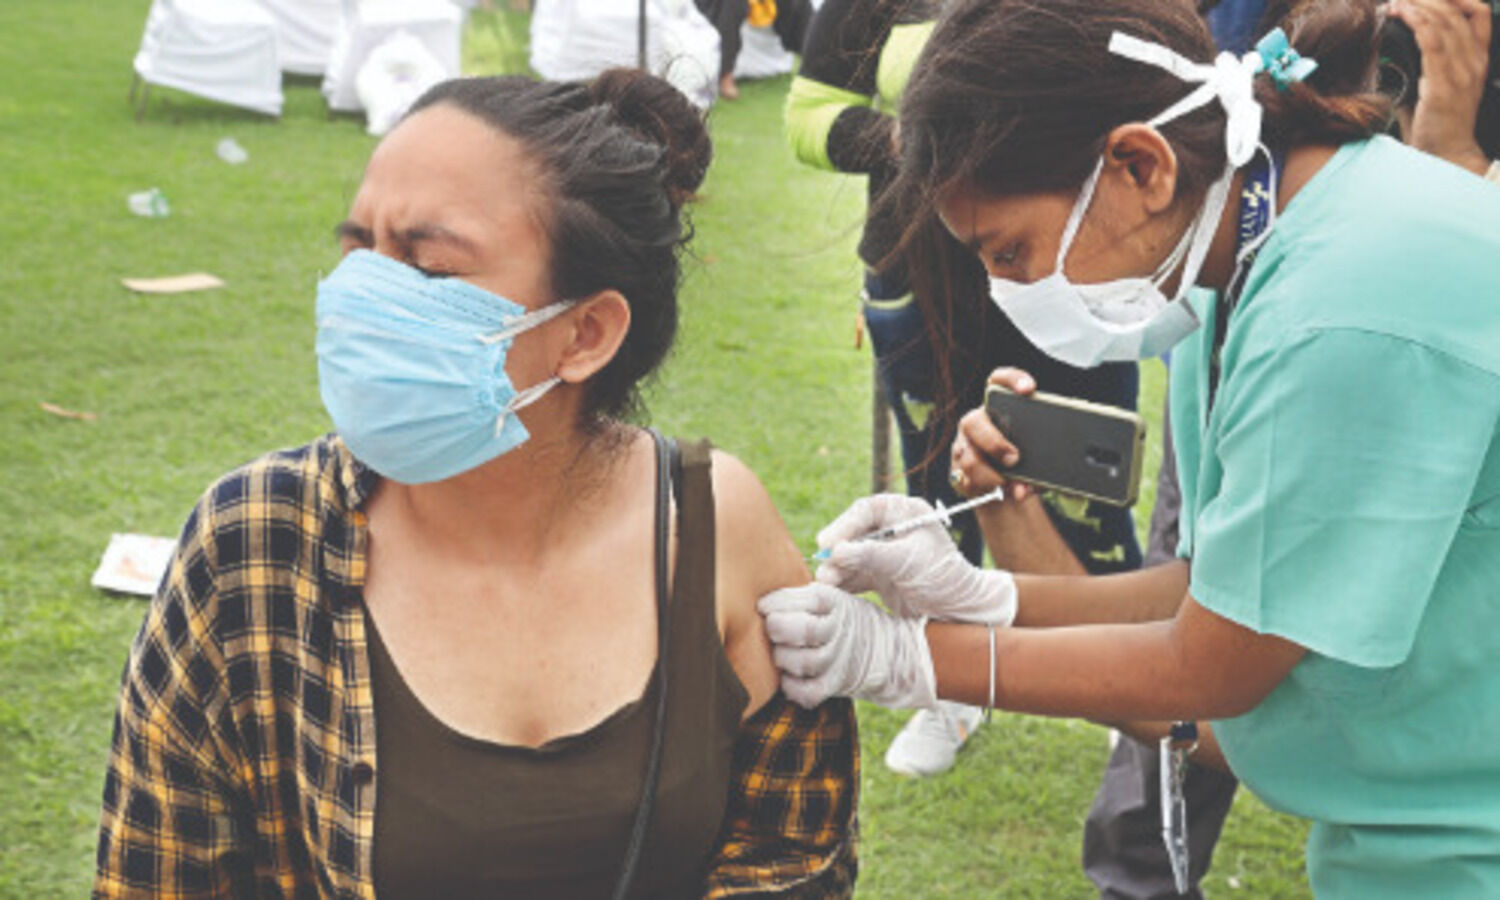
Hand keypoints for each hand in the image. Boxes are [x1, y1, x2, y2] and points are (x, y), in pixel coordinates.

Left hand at [758, 582, 936, 708]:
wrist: (883, 651)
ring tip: (779, 651)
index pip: (809, 598)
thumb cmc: (837, 617)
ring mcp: (839, 659)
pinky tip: (787, 676)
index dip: (779, 601)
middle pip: (805, 630)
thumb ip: (803, 591)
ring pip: (804, 662)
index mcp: (835, 602)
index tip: (763, 605)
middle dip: (778, 628)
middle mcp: (839, 630)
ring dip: (783, 658)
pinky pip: (809, 692)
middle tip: (770, 627)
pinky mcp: (836, 684)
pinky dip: (791, 687)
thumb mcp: (831, 594)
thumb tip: (774, 592)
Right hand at [815, 493, 1017, 624]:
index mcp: (905, 513)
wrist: (960, 613)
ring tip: (825, 583)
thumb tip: (835, 551)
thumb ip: (871, 554)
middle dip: (837, 552)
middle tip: (824, 567)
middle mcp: (893, 530)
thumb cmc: (942, 577)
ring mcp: (885, 554)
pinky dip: (843, 584)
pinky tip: (832, 593)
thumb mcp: (907, 561)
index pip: (866, 510)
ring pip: (850, 557)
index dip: (844, 525)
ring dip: (836, 569)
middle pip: (853, 534)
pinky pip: (855, 576)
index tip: (827, 543)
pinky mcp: (880, 577)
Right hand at [951, 368, 1038, 501]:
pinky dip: (984, 490)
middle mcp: (977, 422)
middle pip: (974, 422)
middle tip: (1015, 459)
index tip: (1028, 389)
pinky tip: (997, 492)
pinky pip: (965, 479)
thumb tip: (1030, 482)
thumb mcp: (1036, 460)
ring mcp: (963, 445)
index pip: (998, 381)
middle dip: (995, 443)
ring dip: (991, 475)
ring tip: (1009, 485)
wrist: (1004, 491)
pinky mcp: (956, 468)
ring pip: (969, 458)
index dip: (1011, 380)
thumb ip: (1038, 466)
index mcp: (998, 409)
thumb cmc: (1023, 466)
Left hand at [1391, 0, 1492, 174]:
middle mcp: (1474, 61)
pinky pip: (1433, 42)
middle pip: (1457, 11)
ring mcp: (1462, 72)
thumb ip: (1421, 67)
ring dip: (1418, 5)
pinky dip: (1416, 22)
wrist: (1447, 156)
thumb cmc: (1435, 126)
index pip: (1478, 13)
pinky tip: (1400, 14)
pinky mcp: (1445, 84)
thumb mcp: (1433, 88)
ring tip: (1396, 1)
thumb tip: (1391, 52)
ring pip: (1444, 21)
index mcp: (1477, 59)